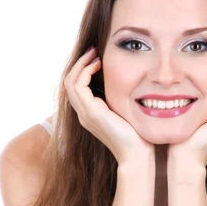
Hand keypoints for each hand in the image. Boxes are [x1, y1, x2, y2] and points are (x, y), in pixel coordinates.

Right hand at [64, 47, 153, 164]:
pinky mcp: (91, 112)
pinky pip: (78, 86)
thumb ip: (120, 101)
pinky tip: (98, 65)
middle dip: (80, 64)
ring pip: (70, 82)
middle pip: (69, 83)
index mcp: (90, 115)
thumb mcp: (126, 113)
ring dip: (81, 65)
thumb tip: (129, 86)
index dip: (83, 71)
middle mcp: (83, 114)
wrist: (137, 153)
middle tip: (93, 51)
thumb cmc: (137, 136)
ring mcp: (85, 114)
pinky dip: (86, 72)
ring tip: (94, 54)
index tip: (97, 59)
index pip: (77, 89)